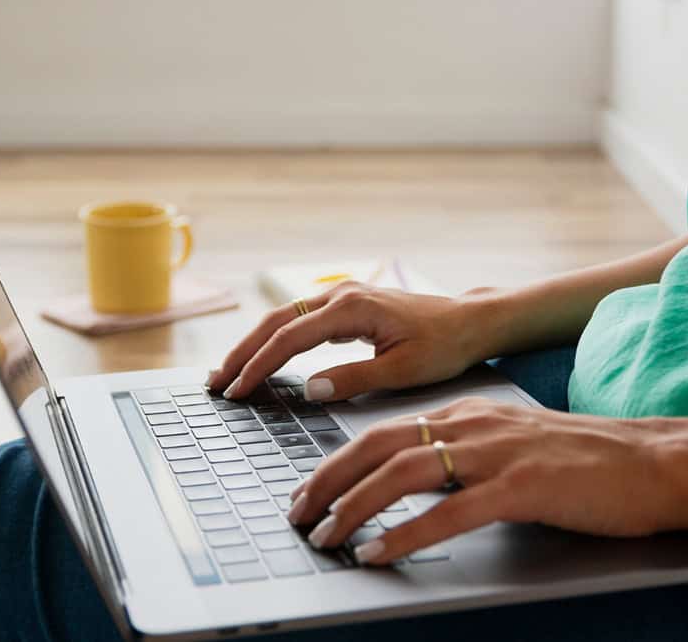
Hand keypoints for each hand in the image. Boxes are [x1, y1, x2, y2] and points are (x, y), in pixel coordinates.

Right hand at [207, 281, 493, 401]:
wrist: (470, 322)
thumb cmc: (444, 346)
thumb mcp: (403, 370)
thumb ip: (355, 379)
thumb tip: (309, 389)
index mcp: (353, 309)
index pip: (290, 338)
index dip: (259, 366)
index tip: (237, 390)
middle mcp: (341, 296)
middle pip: (276, 322)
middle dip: (243, 353)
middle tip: (216, 384)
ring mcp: (342, 298)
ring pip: (284, 319)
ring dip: (254, 345)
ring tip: (228, 373)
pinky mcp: (346, 307)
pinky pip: (299, 321)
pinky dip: (275, 339)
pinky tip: (262, 357)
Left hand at [285, 397, 676, 563]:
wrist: (657, 460)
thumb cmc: (588, 460)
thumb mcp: (514, 444)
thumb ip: (467, 454)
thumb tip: (417, 482)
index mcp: (469, 413)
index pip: (386, 431)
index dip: (338, 460)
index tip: (309, 489)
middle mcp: (475, 424)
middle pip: (379, 446)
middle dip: (328, 479)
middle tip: (298, 512)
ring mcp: (498, 453)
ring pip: (403, 473)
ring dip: (354, 507)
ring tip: (326, 535)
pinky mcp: (522, 487)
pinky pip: (449, 511)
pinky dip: (405, 532)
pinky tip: (378, 552)